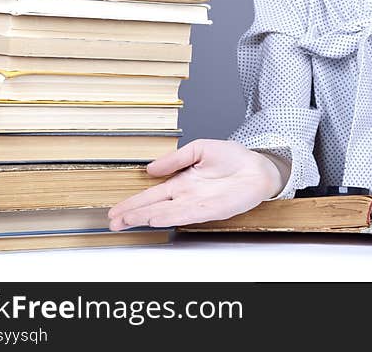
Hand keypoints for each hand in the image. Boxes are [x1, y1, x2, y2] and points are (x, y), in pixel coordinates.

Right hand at [107, 139, 283, 230]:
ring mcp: (198, 204)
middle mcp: (187, 196)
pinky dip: (170, 217)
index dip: (133, 203)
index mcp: (182, 182)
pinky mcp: (212, 209)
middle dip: (133, 214)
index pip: (152, 195)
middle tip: (113, 222)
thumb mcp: (199, 149)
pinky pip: (187, 214)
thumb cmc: (233, 158)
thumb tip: (150, 168)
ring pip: (166, 213)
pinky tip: (156, 219)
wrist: (259, 167)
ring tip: (127, 221)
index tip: (115, 211)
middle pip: (154, 207)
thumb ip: (176, 158)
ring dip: (147, 217)